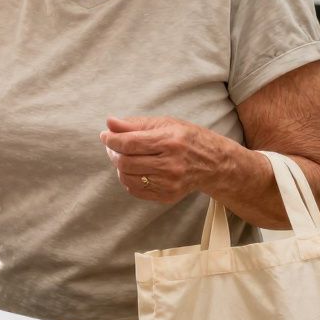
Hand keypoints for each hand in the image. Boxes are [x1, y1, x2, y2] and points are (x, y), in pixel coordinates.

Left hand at [99, 116, 224, 203]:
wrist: (214, 164)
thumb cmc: (187, 139)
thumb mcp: (165, 124)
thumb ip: (135, 124)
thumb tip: (109, 123)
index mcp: (170, 141)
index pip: (130, 143)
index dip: (111, 140)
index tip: (105, 136)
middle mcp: (171, 164)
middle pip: (125, 162)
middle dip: (113, 153)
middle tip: (112, 146)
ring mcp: (169, 183)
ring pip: (127, 177)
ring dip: (119, 166)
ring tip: (125, 156)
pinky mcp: (167, 196)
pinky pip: (135, 190)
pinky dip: (128, 178)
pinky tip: (135, 169)